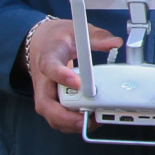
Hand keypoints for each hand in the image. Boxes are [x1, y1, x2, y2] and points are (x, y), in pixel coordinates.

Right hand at [26, 17, 124, 134]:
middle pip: (46, 104)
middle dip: (66, 115)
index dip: (62, 76)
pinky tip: (91, 121)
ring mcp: (46, 95)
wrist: (41, 44)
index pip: (50, 68)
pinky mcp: (52, 103)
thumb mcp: (76, 31)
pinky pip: (59, 119)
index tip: (77, 82)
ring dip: (71, 123)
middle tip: (87, 115)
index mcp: (47, 58)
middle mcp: (43, 81)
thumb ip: (96, 37)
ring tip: (94, 121)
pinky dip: (73, 124)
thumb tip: (114, 42)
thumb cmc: (57, 40)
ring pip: (52, 116)